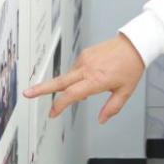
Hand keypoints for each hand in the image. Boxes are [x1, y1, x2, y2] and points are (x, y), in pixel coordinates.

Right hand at [24, 34, 145, 122]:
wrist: (135, 44)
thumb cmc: (131, 66)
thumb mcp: (125, 91)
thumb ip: (112, 108)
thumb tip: (102, 119)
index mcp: (96, 80)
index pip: (72, 94)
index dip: (60, 105)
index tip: (52, 113)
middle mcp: (87, 69)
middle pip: (59, 81)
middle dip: (41, 88)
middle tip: (27, 94)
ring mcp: (85, 59)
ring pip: (69, 76)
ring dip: (70, 86)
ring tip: (91, 88)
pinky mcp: (85, 53)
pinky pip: (76, 68)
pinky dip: (78, 76)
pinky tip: (91, 77)